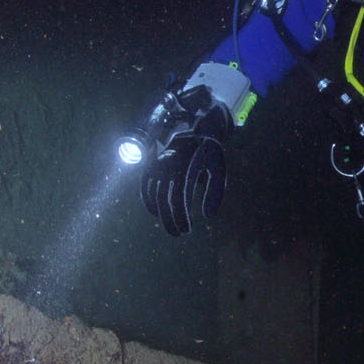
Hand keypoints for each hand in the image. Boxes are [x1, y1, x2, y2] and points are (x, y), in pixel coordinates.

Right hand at [140, 106, 227, 236]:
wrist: (196, 129)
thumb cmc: (210, 152)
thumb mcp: (218, 169)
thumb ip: (215, 192)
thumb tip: (207, 216)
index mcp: (185, 165)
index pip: (178, 196)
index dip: (180, 215)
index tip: (187, 230)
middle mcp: (168, 164)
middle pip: (164, 198)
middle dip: (170, 220)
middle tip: (178, 234)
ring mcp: (157, 164)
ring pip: (153, 194)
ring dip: (161, 214)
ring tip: (172, 228)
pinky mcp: (152, 165)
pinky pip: (145, 185)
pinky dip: (148, 200)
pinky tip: (156, 213)